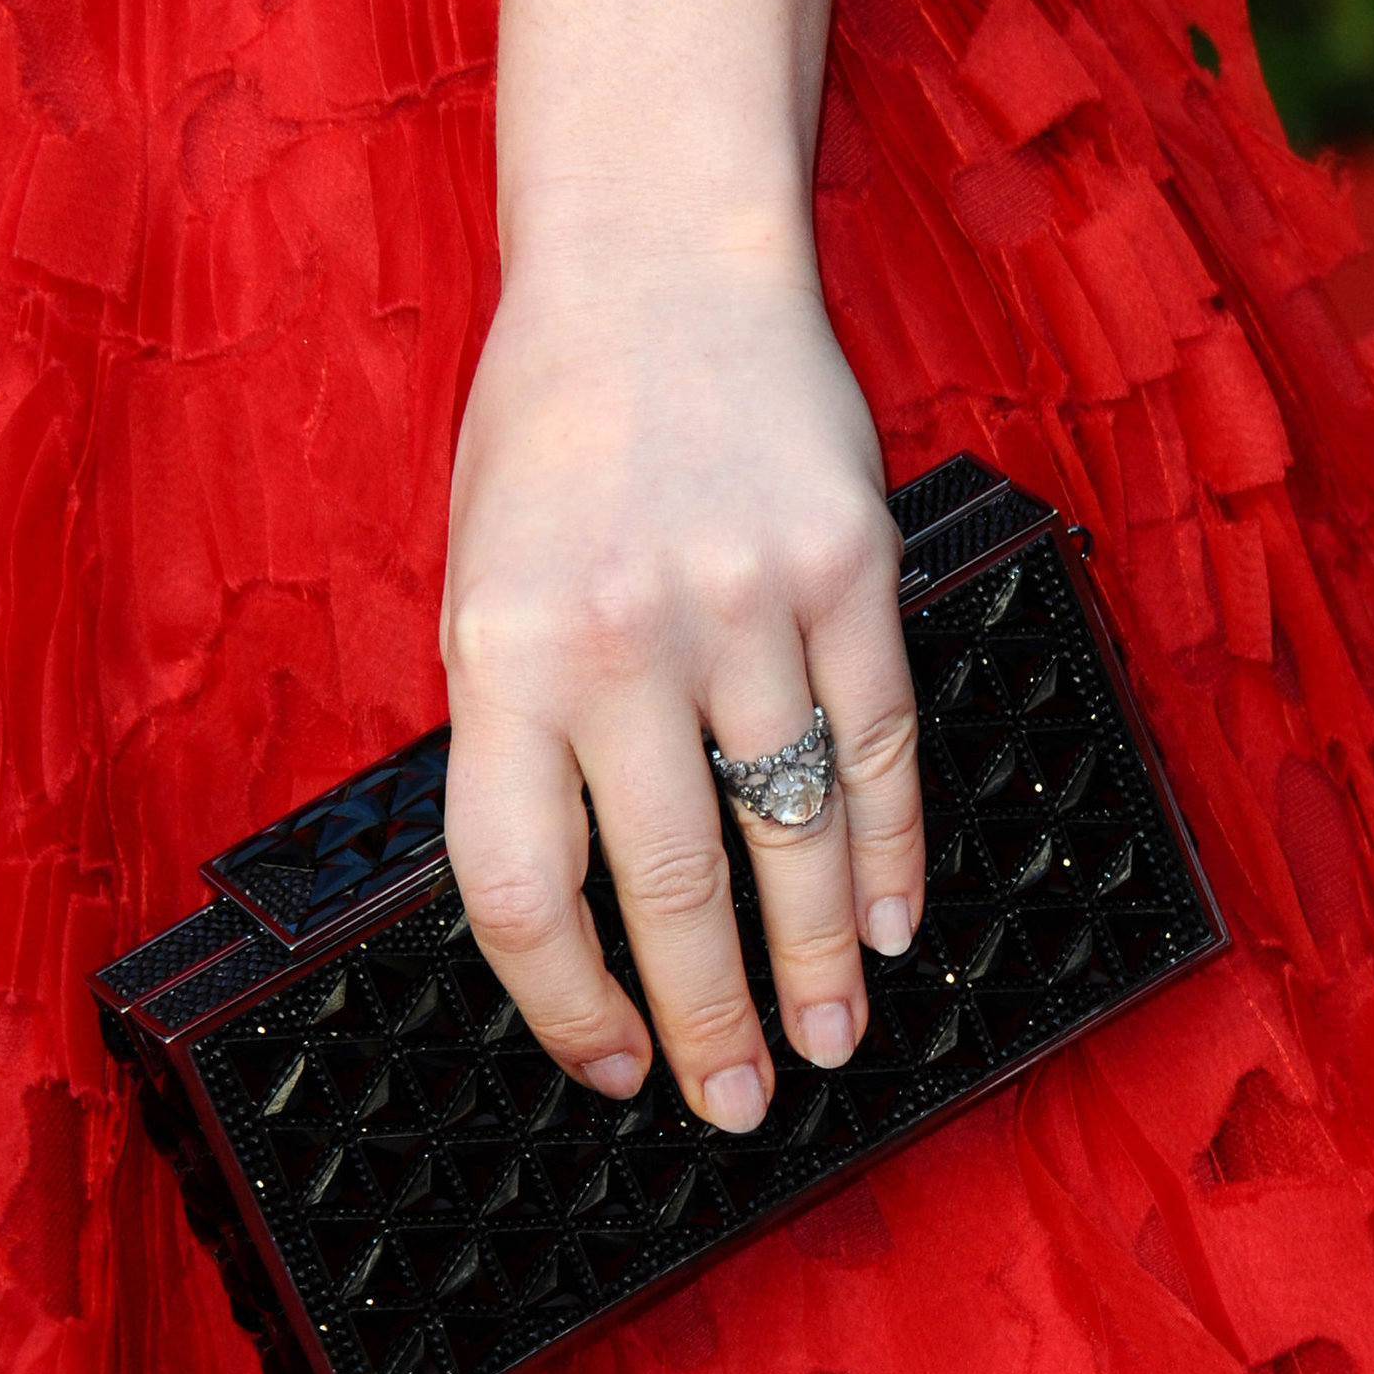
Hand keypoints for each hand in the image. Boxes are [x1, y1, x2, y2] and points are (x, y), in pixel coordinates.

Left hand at [440, 254, 924, 1132]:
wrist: (661, 270)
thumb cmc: (552, 444)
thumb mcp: (480, 588)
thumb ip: (521, 741)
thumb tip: (582, 912)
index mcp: (501, 654)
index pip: (521, 887)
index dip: (564, 1004)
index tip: (610, 1066)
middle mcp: (623, 639)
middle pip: (671, 886)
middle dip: (708, 1018)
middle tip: (734, 1103)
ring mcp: (749, 603)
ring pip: (793, 833)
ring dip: (817, 962)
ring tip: (827, 1047)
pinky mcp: (853, 570)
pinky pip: (880, 745)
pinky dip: (890, 852)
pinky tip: (893, 927)